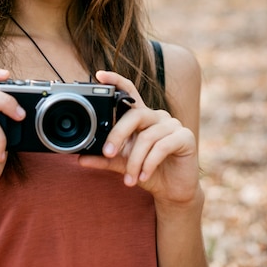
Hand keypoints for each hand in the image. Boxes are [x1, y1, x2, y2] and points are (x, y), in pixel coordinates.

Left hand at [79, 71, 199, 205]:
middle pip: (135, 114)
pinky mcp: (185, 137)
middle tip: (107, 153)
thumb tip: (81, 158)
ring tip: (129, 178)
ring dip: (135, 161)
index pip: (130, 92)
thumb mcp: (122, 164)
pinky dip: (149, 164)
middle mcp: (157, 116)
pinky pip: (162, 147)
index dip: (116, 81)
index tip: (99, 75)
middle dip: (118, 134)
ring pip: (147, 137)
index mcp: (141, 117)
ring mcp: (172, 125)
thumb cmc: (149, 171)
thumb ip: (104, 159)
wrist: (172, 192)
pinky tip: (143, 177)